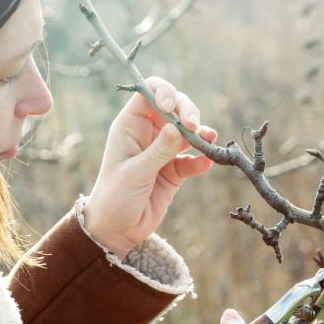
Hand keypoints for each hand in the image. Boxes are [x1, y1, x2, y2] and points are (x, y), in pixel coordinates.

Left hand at [83, 77, 217, 258]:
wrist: (116, 230)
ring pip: (187, 132)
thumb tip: (178, 127)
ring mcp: (162, 151)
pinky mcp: (174, 171)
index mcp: (130, 126)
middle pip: (174, 108)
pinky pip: (192, 159)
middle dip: (188, 112)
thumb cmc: (115, 198)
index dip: (164, 93)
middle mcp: (147, 134)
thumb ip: (158, 151)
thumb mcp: (135, 173)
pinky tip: (206, 162)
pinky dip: (201, 159)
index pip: (149, 93)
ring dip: (200, 133)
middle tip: (195, 127)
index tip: (173, 108)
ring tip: (209, 139)